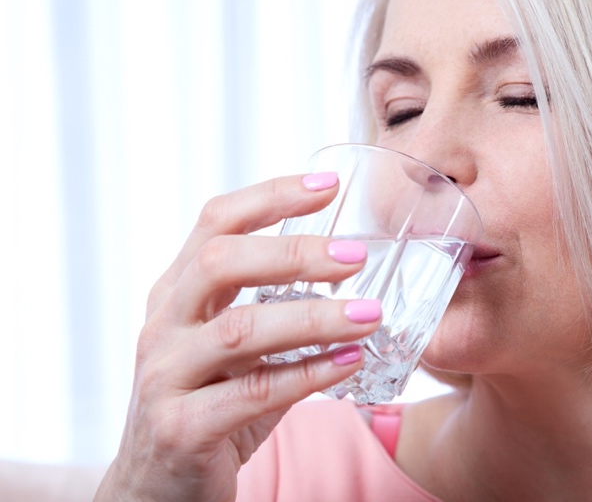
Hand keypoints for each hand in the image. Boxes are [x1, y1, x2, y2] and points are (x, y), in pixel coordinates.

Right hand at [94, 174, 379, 501]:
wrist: (155, 491)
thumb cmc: (210, 405)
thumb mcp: (233, 347)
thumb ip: (272, 308)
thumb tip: (350, 268)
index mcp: (176, 293)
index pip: (216, 223)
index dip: (270, 197)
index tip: (328, 185)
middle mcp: (163, 325)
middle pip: (221, 263)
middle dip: (295, 253)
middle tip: (356, 257)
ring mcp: (165, 376)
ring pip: (240, 330)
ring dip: (314, 318)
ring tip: (370, 314)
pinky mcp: (180, 428)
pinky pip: (252, 393)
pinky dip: (308, 374)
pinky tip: (350, 362)